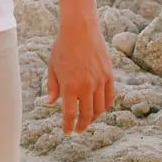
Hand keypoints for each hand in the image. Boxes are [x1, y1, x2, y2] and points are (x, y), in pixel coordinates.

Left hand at [47, 16, 114, 132]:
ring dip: (94, 118)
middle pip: (86, 115)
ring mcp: (99, 82)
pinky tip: (100, 109)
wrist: (80, 29)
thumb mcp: (52, 67)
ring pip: (99, 109)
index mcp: (69, 86)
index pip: (70, 114)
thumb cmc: (63, 47)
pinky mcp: (109, 76)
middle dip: (82, 125)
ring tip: (88, 120)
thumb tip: (51, 103)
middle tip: (78, 130)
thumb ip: (53, 87)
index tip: (67, 131)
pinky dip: (105, 106)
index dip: (68, 125)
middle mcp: (86, 87)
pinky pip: (109, 97)